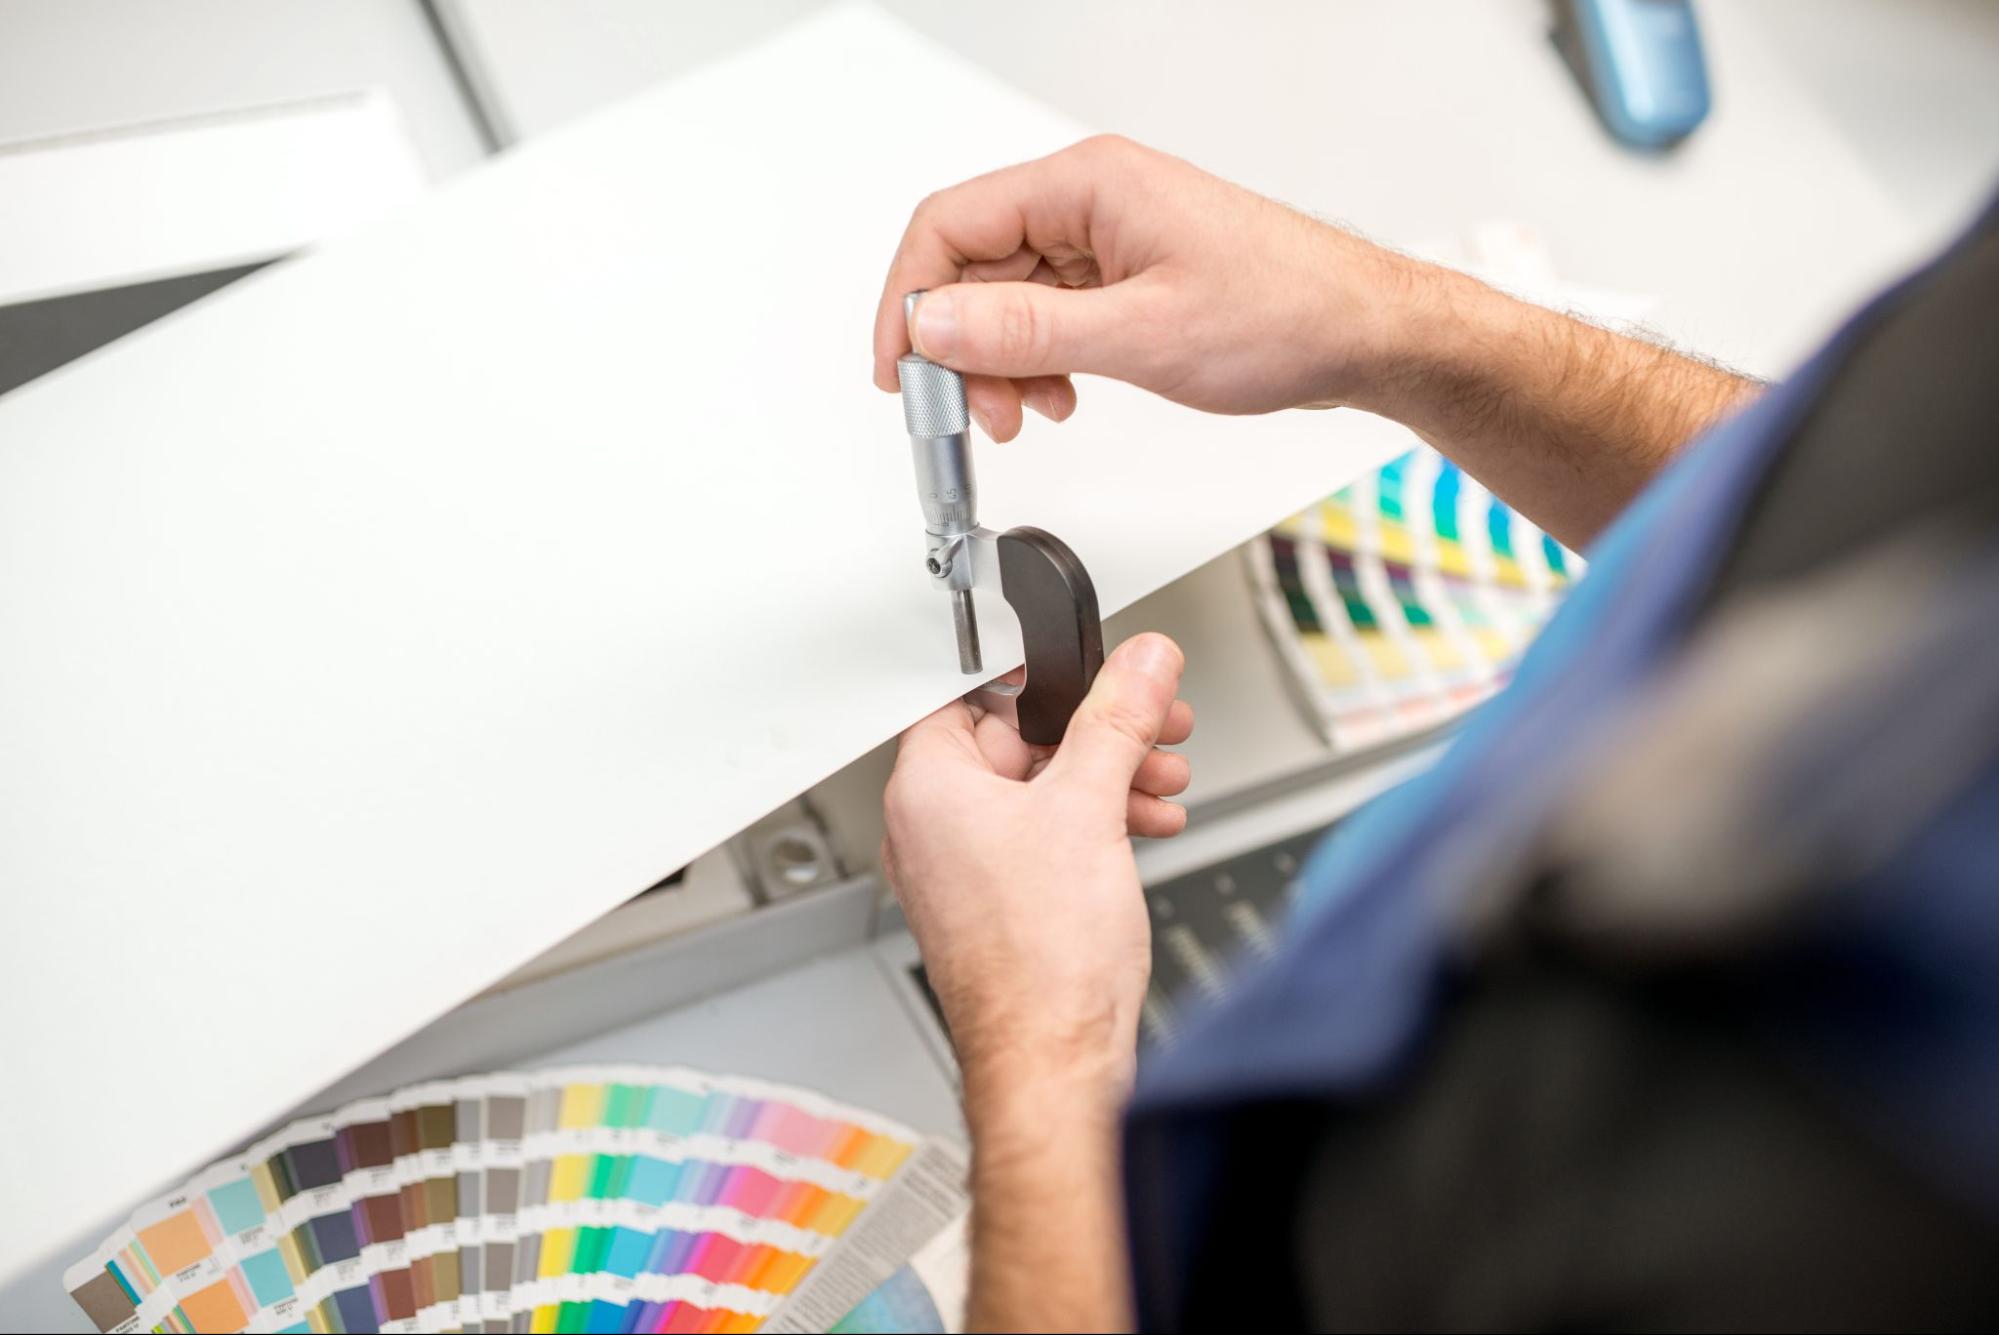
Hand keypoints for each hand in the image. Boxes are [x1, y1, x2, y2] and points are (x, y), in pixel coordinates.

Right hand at [874, 134, 1758, 548]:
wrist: (1366, 334)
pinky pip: (1051, 313)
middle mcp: (1091, 201)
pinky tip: (1061, 396)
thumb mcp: (1142, 335)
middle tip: (974, 411)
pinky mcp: (1128, 274)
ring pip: (1009, 296)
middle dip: (962, 345)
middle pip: (974, 265)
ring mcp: (1109, 238)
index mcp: (1088, 185)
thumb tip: (936, 324)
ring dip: (1002, 361)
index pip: (951, 225)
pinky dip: (1040, 361)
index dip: (912, 299)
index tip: (902, 367)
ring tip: (1028, 413)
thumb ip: (1027, 332)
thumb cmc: (1286, 313)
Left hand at [881, 632, 1192, 1104]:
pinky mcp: (999, 905)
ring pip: (1039, 792)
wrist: (1054, 1061)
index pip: (968, 695)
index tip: (1089, 672)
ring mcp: (964, 870)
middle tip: (1152, 725)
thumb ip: (1117, 720)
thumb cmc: (1040, 962)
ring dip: (1108, 777)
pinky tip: (1146, 824)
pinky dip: (1096, 824)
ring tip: (1162, 779)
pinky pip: (1045, 840)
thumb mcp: (1091, 808)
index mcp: (927, 790)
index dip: (1035, 678)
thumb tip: (1140, 663)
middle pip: (1016, 742)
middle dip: (1096, 733)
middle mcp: (933, 828)